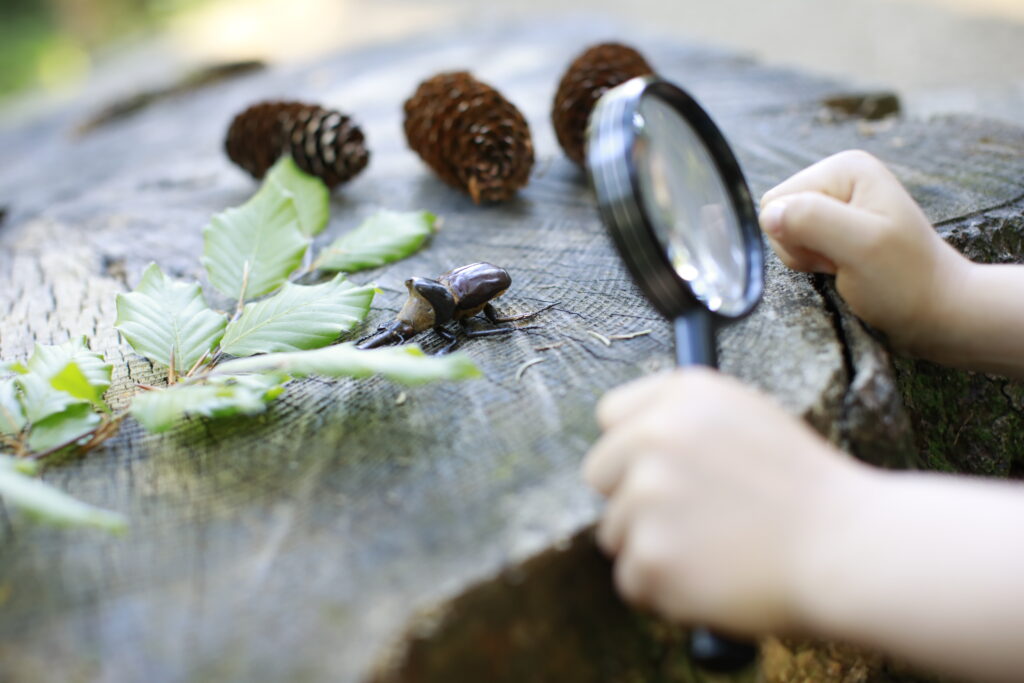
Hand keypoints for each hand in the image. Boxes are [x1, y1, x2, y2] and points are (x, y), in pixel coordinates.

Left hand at [582, 367, 870, 634]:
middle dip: (632, 499)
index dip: (631, 448)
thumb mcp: (748, 418)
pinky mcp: (650, 556)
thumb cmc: (807, 490)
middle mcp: (654, 436)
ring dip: (653, 548)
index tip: (652, 470)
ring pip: (615, 532)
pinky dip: (664, 591)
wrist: (849, 549)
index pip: (611, 416)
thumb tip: (632, 437)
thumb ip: (684, 419)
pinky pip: (632, 581)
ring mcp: (648, 497)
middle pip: (599, 474)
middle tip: (688, 519)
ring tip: (717, 549)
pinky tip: (712, 579)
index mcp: (681, 395)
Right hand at [758, 150, 968, 354]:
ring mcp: (838, 202)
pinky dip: (813, 263)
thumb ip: (812, 221)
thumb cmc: (906, 281)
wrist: (938, 310)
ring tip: (846, 265)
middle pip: (777, 214)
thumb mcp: (861, 247)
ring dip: (808, 258)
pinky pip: (798, 244)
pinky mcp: (837, 225)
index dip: (796, 235)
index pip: (777, 200)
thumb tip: (770, 214)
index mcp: (844, 167)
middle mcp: (839, 178)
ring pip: (784, 231)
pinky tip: (843, 268)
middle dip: (800, 247)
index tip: (838, 251)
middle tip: (842, 261)